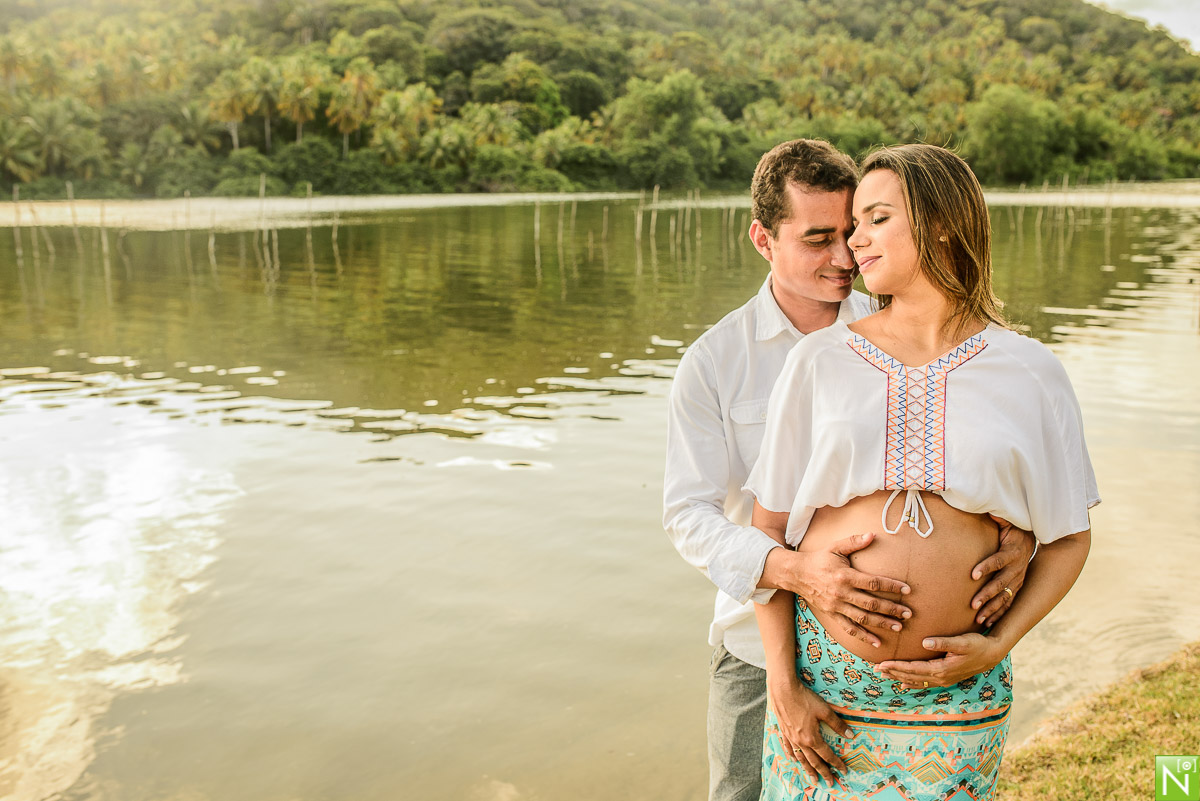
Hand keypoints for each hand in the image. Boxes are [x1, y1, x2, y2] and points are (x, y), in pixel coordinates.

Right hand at [768, 675, 850, 786]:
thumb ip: (837, 724)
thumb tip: (850, 735)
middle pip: (814, 761)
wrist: (783, 690)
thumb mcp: (824, 710)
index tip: (844, 771)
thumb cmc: (804, 698)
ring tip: (813, 779)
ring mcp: (790, 737)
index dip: (837, 764)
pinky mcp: (783, 731)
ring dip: (808, 769)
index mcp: (811, 738)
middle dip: (823, 773)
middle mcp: (800, 741)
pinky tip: (794, 760)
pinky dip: (792, 756)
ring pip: (801, 758)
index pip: (827, 755)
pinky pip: (788, 748)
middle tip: (830, 783)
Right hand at [777, 533, 911, 648]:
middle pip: (871, 603)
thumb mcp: (835, 547)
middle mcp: (841, 593)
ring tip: (899, 627)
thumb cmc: (819, 559)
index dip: (891, 586)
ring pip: (863, 617)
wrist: (796, 574)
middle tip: (909, 613)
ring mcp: (836, 606)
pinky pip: (849, 628)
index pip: (873, 582)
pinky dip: (863, 636)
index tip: (907, 590)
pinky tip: (877, 642)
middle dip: (892, 609)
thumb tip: (873, 535)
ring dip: (882, 623)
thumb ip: (854, 542)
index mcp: (845, 575)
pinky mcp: (832, 614)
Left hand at [875, 632, 1005, 688]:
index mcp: (942, 669)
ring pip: (916, 681)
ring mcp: (943, 680)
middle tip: (875, 669)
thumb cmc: (977, 644)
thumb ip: (943, 642)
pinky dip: (912, 683)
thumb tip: (924, 642)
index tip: (881, 664)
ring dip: (899, 678)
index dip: (896, 667)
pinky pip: (925, 683)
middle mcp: (941, 678)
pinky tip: (904, 684)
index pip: (913, 669)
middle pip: (911, 677)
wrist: (992, 654)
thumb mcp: (962, 641)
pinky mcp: (946, 678)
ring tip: (884, 675)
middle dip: (893, 673)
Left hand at [969, 516, 1034, 626]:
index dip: (986, 566)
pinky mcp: (1016, 587)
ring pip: (1005, 596)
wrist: (1030, 539)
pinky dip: (998, 613)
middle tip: (972, 604)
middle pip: (1000, 583)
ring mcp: (1018, 580)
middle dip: (987, 594)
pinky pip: (1008, 603)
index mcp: (1012, 551)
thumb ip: (996, 515)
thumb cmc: (1012, 528)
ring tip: (978, 619)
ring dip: (992, 608)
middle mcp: (1016, 568)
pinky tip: (987, 623)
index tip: (972, 574)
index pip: (998, 560)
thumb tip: (986, 506)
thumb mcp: (1006, 519)